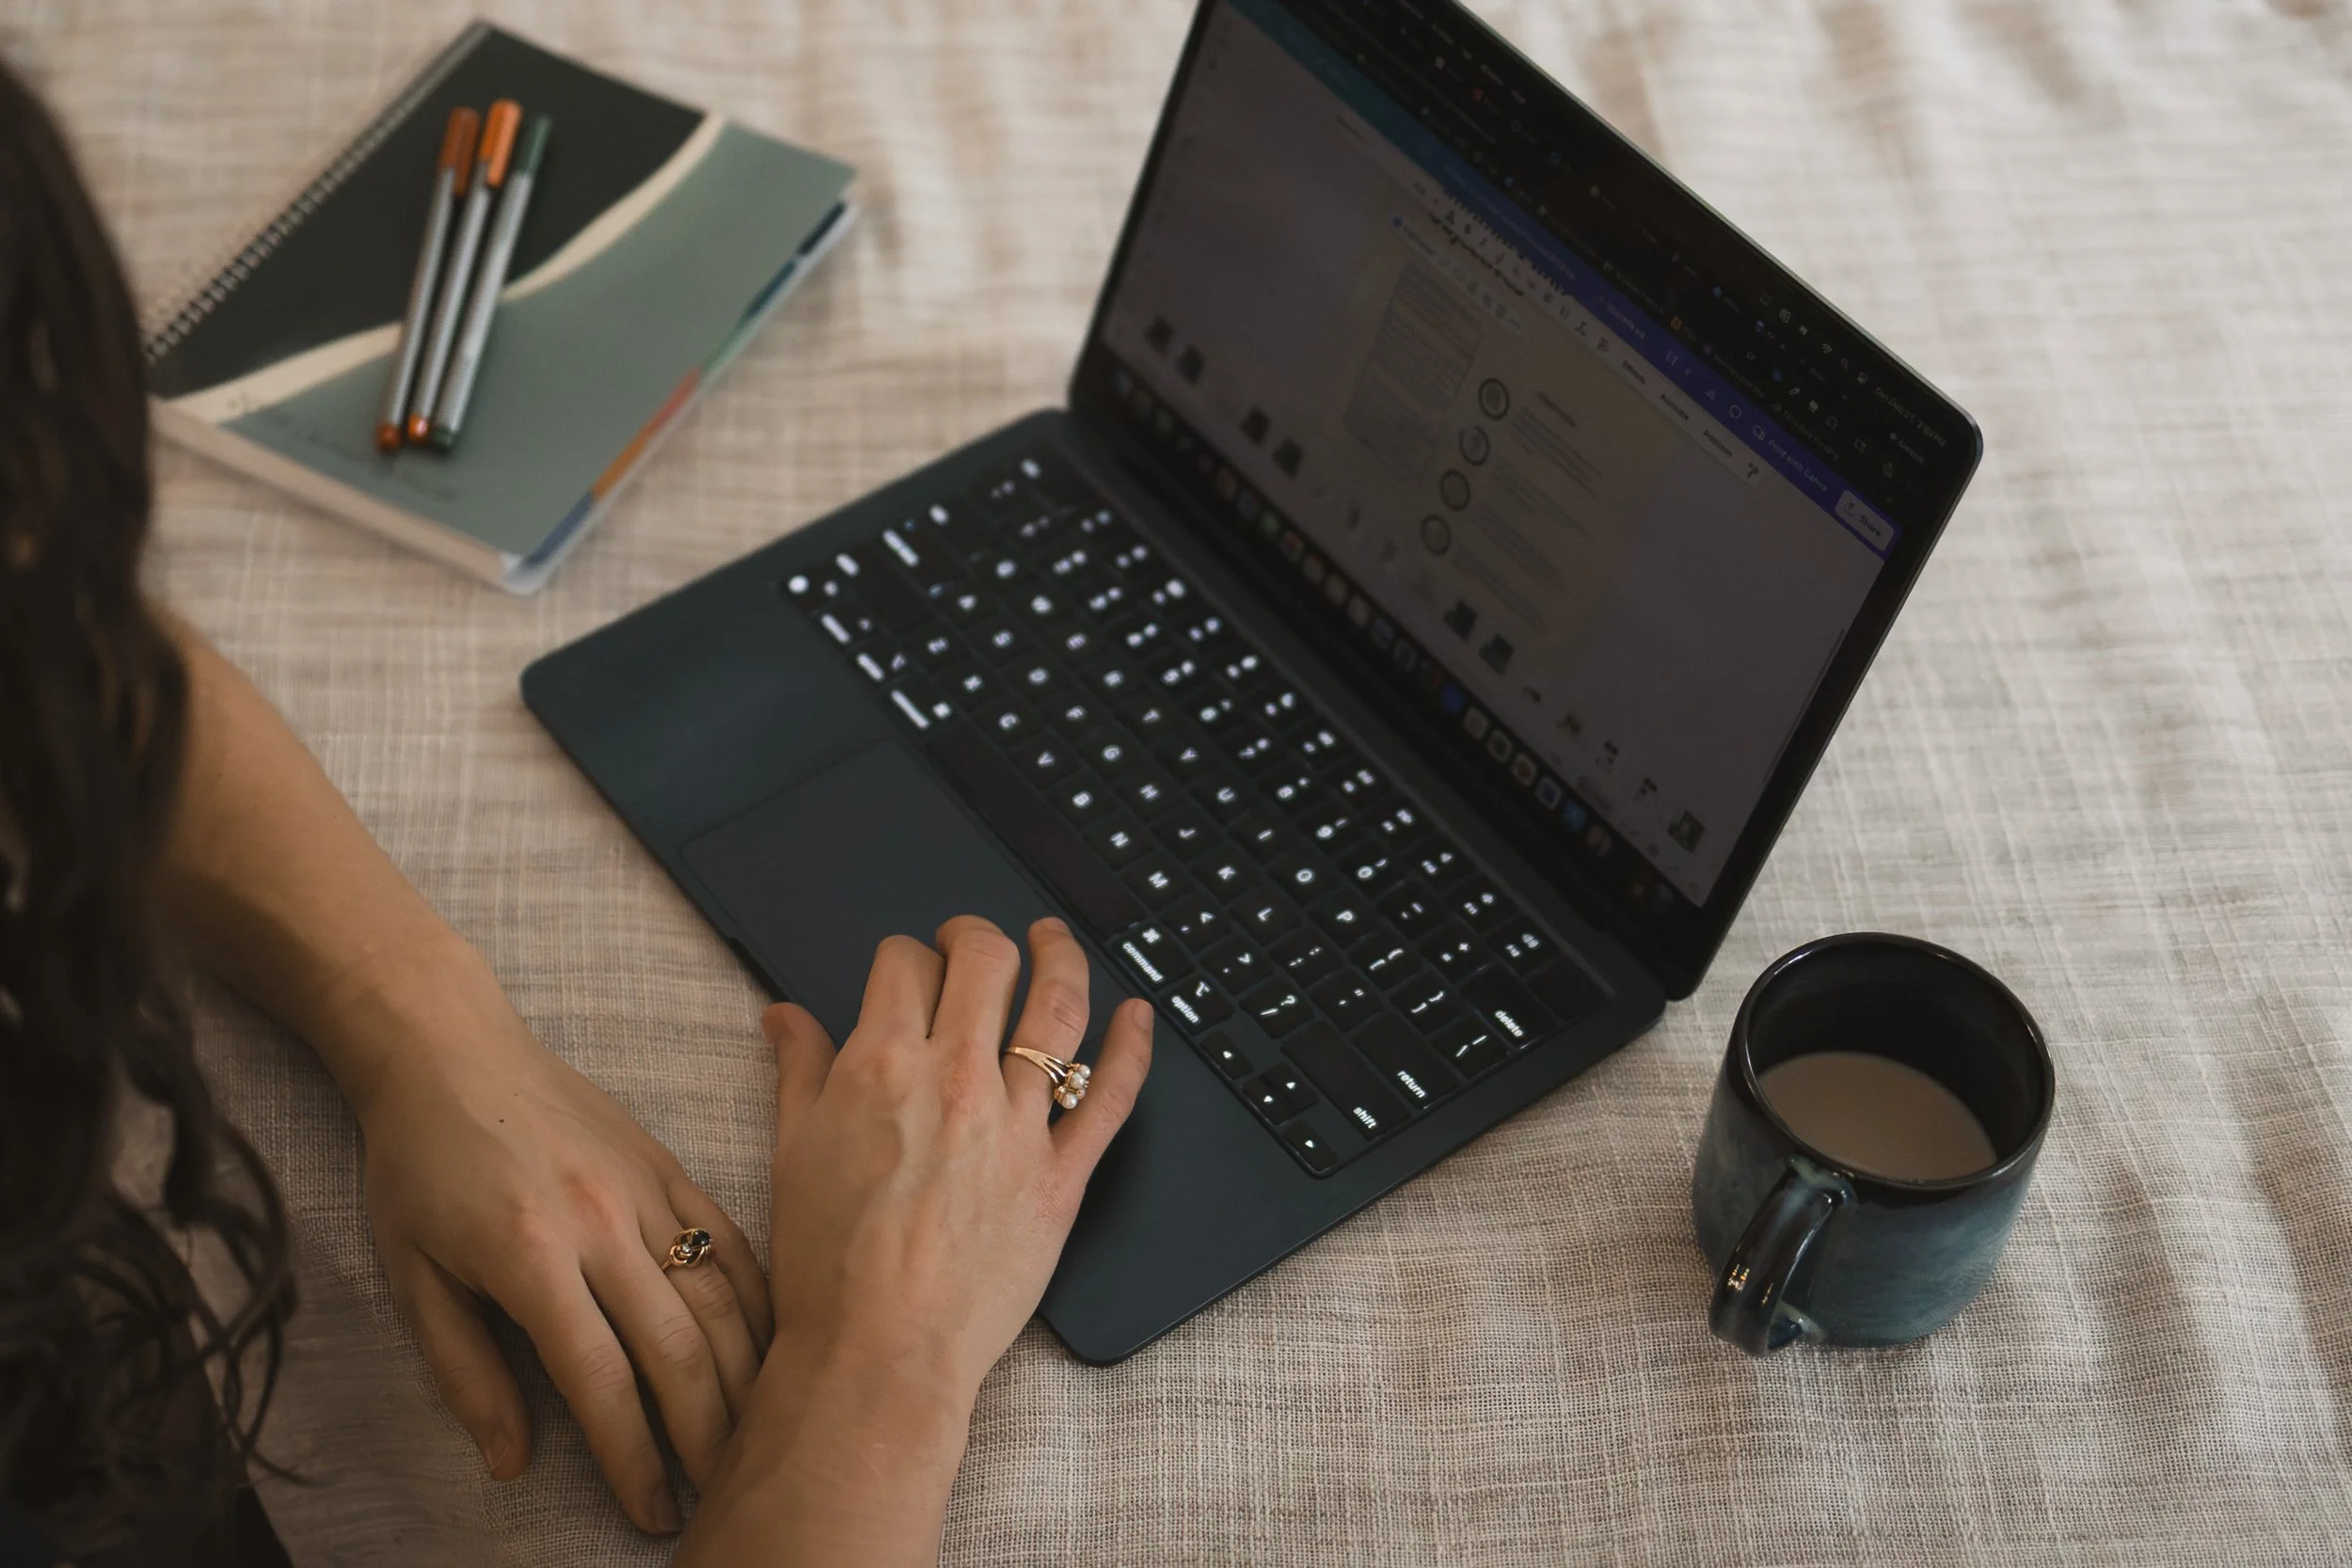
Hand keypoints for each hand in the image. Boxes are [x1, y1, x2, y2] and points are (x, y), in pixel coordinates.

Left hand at [357, 985, 771, 1534]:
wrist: (450, 1049)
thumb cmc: (419, 1166)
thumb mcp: (412, 1277)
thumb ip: (465, 1373)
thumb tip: (512, 1463)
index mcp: (531, 1255)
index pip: (602, 1381)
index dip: (633, 1459)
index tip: (650, 1512)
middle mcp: (603, 1221)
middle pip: (680, 1349)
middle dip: (706, 1435)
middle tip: (718, 1492)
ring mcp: (648, 1188)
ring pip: (723, 1298)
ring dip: (744, 1378)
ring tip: (752, 1437)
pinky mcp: (671, 1165)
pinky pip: (734, 1241)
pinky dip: (758, 1303)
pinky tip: (766, 1350)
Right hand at [677, 915, 1151, 1562]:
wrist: (879, 1351)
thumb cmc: (828, 1264)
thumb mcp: (794, 1152)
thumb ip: (799, 1070)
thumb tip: (785, 1016)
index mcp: (883, 1065)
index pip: (905, 965)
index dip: (906, 953)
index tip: (908, 964)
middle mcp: (957, 1080)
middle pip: (986, 964)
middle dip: (978, 935)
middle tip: (974, 939)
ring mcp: (1019, 1125)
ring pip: (1057, 1010)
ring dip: (1059, 958)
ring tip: (1054, 940)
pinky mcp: (1063, 1175)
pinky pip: (1111, 1095)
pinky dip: (1131, 1046)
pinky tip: (1136, 1015)